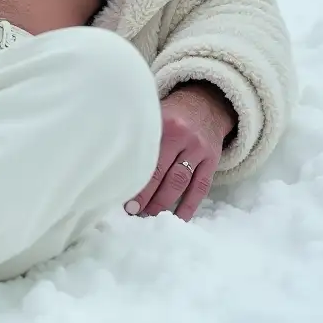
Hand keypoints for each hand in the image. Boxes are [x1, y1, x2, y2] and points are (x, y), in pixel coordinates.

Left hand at [125, 83, 233, 220]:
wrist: (207, 104)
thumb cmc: (171, 112)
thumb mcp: (154, 112)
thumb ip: (138, 130)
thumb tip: (110, 154)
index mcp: (164, 124)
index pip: (146, 156)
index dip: (134, 177)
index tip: (120, 194)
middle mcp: (183, 137)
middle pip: (162, 172)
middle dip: (146, 195)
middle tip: (133, 211)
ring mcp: (199, 151)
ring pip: (181, 182)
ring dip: (164, 202)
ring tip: (149, 216)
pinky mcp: (212, 162)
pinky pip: (201, 187)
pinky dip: (189, 205)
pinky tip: (179, 218)